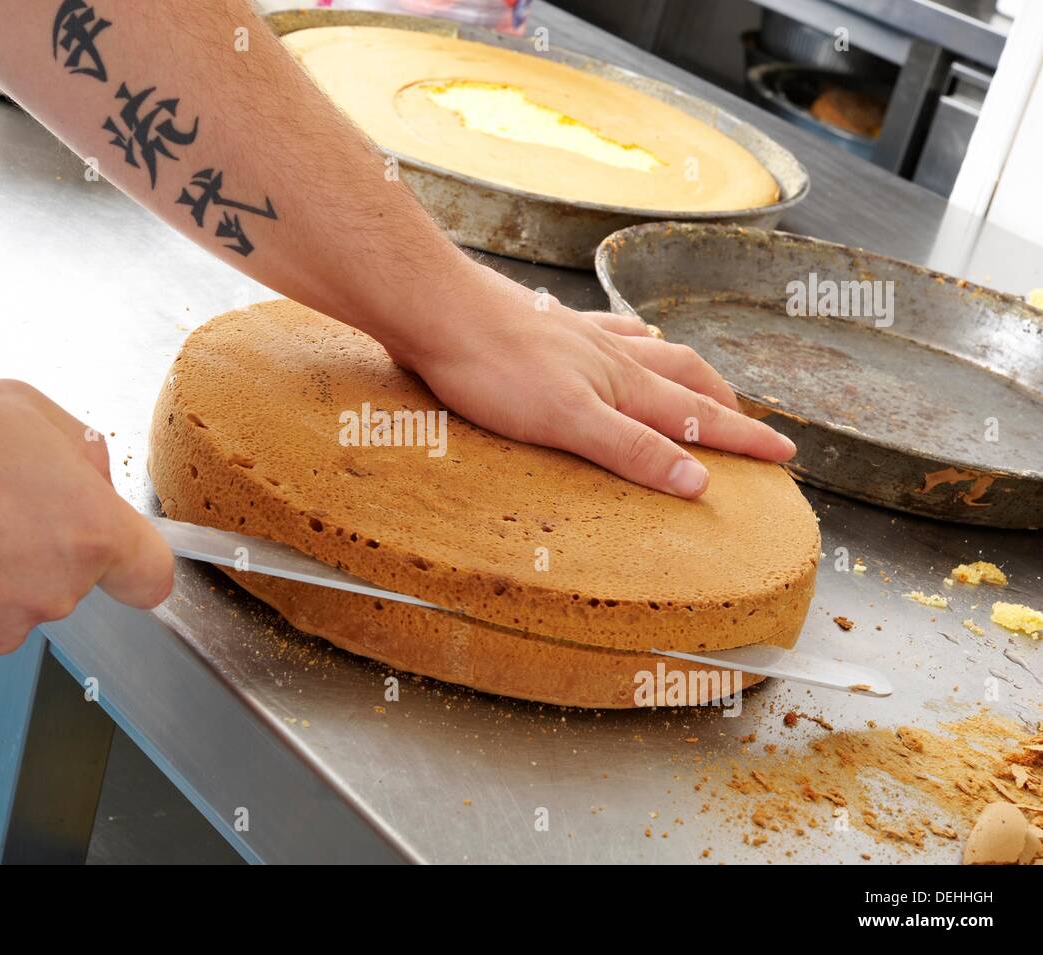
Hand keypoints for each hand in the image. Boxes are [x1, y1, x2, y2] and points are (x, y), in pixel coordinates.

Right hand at [0, 377, 172, 671]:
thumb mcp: (17, 404)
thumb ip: (79, 447)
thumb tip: (89, 476)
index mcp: (88, 533)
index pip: (150, 574)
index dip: (136, 561)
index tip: (122, 553)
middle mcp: (53, 592)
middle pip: (68, 574)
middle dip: (39, 538)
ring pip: (11, 598)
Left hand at [394, 264, 794, 497]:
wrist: (439, 308)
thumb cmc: (495, 367)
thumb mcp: (569, 422)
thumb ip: (632, 450)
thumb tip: (699, 481)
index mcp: (623, 384)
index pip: (697, 417)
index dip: (742, 439)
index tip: (784, 454)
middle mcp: (612, 356)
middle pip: (686, 377)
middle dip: (723, 403)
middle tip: (751, 422)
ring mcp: (580, 336)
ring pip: (652, 351)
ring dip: (684, 369)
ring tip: (701, 379)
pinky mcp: (547, 326)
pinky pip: (606, 332)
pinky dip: (631, 339)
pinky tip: (624, 337)